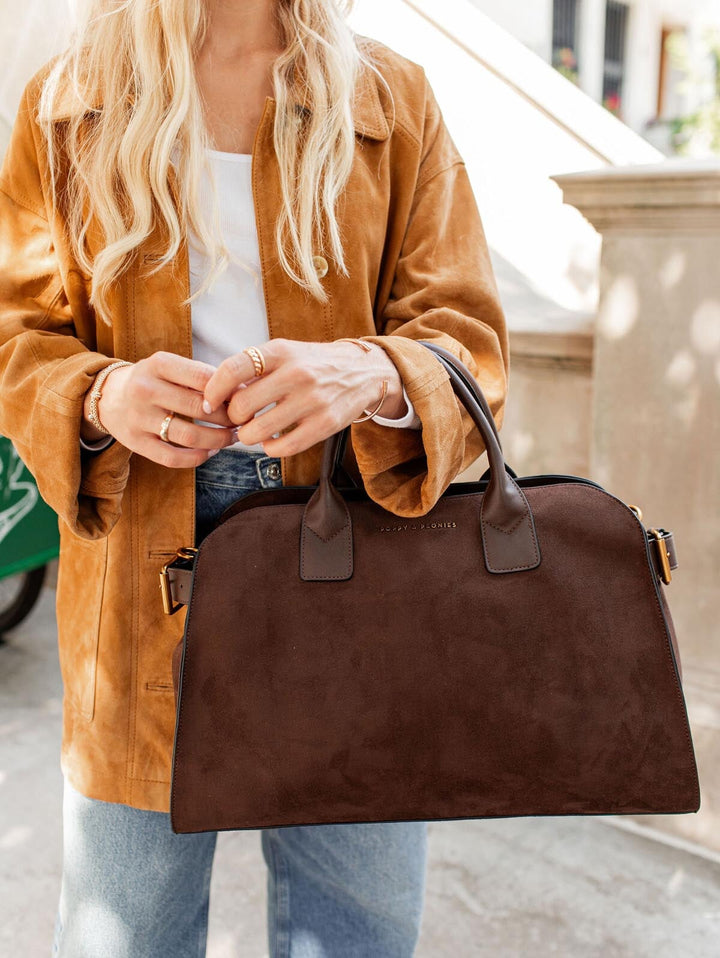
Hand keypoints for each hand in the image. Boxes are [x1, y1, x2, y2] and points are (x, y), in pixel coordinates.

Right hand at [82, 352, 237, 467]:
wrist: (109, 396)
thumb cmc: (154, 380)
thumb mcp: (171, 367)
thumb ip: (201, 376)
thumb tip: (245, 390)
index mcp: (158, 364)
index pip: (203, 377)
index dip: (229, 391)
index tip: (244, 399)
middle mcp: (145, 389)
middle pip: (200, 408)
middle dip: (229, 417)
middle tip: (242, 421)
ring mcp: (138, 418)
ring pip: (190, 436)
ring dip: (219, 440)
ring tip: (231, 437)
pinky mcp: (135, 443)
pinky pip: (173, 458)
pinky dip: (198, 458)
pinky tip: (210, 451)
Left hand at [202, 339, 407, 456]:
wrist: (362, 372)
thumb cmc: (313, 364)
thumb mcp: (286, 352)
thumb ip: (254, 369)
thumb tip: (215, 394)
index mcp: (281, 351)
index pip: (233, 369)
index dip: (213, 390)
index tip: (209, 401)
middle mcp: (297, 374)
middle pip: (241, 406)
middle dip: (232, 417)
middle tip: (238, 418)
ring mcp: (313, 400)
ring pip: (258, 432)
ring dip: (248, 436)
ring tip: (254, 430)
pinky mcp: (326, 424)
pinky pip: (282, 447)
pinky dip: (269, 448)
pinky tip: (272, 441)